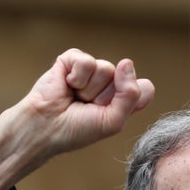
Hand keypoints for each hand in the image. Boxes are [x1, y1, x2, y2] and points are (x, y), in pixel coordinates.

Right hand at [0, 48, 154, 189]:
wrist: (45, 127)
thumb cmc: (76, 130)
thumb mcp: (113, 121)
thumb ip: (131, 95)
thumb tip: (126, 61)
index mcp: (122, 99)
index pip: (145, 89)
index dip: (131, 100)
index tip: (110, 113)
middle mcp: (109, 83)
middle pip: (125, 78)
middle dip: (104, 97)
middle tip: (86, 107)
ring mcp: (92, 70)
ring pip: (106, 69)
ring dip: (89, 90)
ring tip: (75, 97)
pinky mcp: (72, 60)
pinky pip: (86, 61)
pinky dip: (76, 78)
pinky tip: (66, 86)